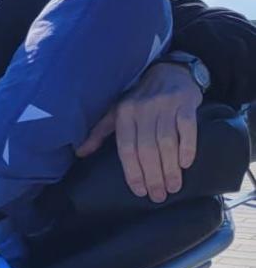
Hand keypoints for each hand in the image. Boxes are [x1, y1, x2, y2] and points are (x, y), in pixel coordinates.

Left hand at [76, 63, 202, 202]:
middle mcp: (143, 110)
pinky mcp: (186, 104)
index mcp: (124, 115)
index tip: (139, 192)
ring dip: (170, 168)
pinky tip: (186, 164)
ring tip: (173, 187)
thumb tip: (79, 153)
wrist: (170, 72)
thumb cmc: (139, 99)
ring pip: (167, 142)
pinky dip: (188, 147)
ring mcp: (165, 106)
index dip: (133, 172)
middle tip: (159, 196)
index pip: (126, 149)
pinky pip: (187, 128)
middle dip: (153, 176)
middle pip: (147, 149)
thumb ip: (99, 133)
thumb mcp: (115, 112)